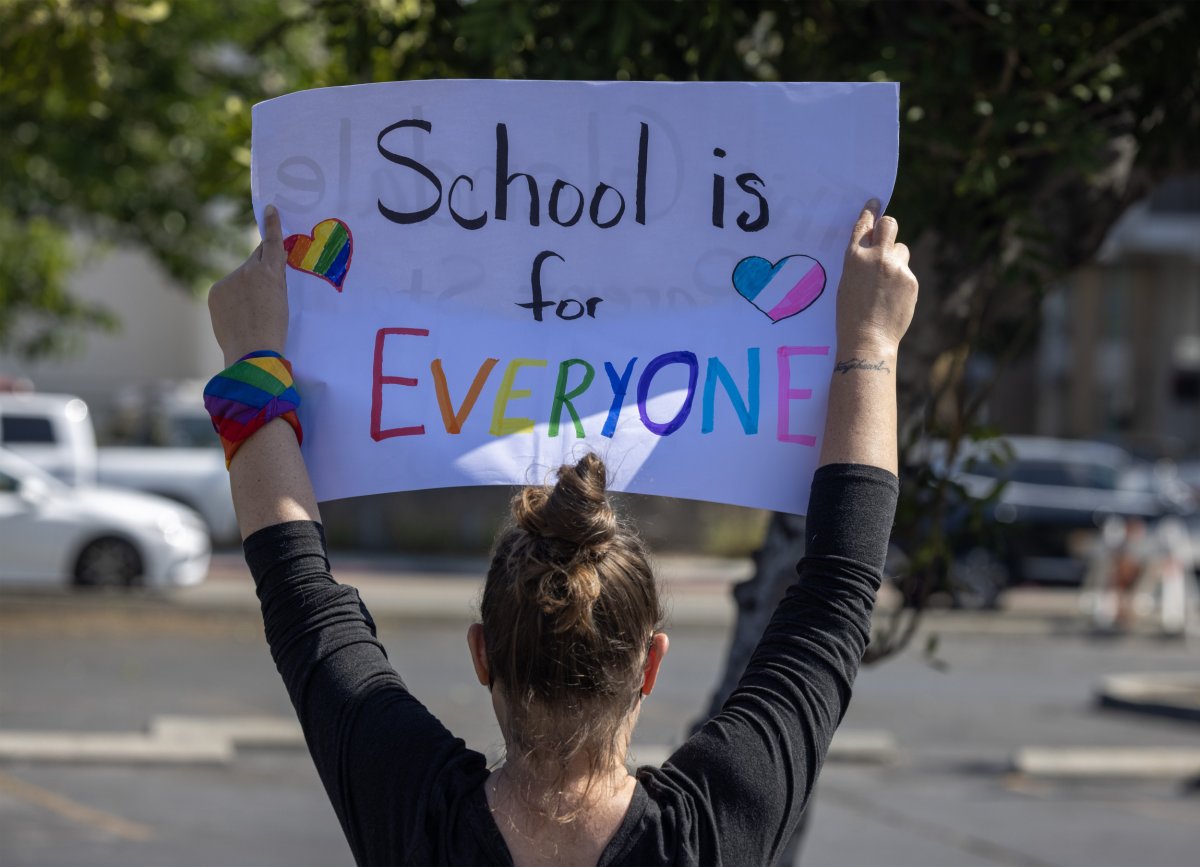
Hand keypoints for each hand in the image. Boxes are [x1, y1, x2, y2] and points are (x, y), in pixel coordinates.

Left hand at [208, 205, 288, 366]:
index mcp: (271, 273)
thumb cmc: (274, 332)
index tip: (269, 208)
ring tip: (252, 313)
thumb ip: (274, 281)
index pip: (272, 243)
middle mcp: (248, 270)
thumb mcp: (283, 301)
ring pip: (241, 277)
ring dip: (246, 287)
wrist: (252, 353)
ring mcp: (230, 280)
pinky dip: (233, 299)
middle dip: (261, 264)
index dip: (272, 225)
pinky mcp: (216, 291)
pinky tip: (239, 317)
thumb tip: (263, 270)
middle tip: (267, 281)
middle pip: (256, 259)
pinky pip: (227, 289)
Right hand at [836, 200, 918, 356]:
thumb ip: (861, 262)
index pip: (864, 224)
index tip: (875, 203)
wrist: (868, 338)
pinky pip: (906, 272)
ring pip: (902, 250)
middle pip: (890, 224)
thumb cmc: (850, 314)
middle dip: (888, 225)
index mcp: (854, 257)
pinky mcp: (911, 280)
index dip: (870, 211)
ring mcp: (896, 268)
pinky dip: (901, 281)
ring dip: (895, 258)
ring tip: (885, 282)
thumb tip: (875, 248)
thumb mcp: (847, 282)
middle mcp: (876, 257)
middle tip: (886, 232)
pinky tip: (891, 299)